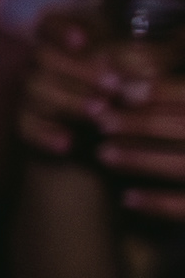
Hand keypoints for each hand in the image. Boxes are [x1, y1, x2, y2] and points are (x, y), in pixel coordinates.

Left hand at [80, 48, 184, 220]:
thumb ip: (180, 95)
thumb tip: (137, 74)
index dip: (161, 92)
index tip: (121, 89)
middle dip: (143, 123)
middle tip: (100, 121)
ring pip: (183, 165)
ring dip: (143, 159)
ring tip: (103, 153)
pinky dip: (159, 203)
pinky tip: (127, 198)